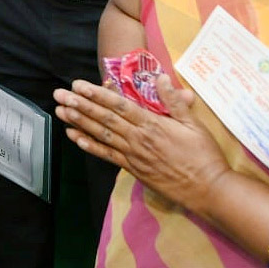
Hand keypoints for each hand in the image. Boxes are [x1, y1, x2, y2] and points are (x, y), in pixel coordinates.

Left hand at [53, 75, 231, 213]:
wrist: (209, 189)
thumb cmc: (204, 155)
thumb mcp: (194, 124)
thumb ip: (175, 101)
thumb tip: (160, 77)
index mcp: (153, 124)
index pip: (119, 105)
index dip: (97, 94)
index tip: (79, 85)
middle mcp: (138, 138)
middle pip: (104, 118)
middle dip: (80, 105)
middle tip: (59, 95)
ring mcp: (134, 155)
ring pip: (101, 135)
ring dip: (79, 122)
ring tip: (61, 111)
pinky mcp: (133, 169)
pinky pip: (107, 156)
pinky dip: (90, 146)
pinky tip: (75, 137)